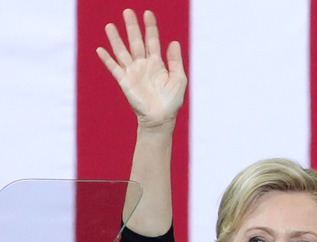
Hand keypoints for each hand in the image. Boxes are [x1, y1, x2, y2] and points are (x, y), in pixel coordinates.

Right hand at [96, 9, 186, 129]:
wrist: (161, 118)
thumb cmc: (171, 100)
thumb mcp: (179, 78)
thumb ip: (175, 61)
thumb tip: (173, 42)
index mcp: (157, 63)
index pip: (152, 40)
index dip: (151, 27)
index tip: (148, 13)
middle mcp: (143, 65)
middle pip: (136, 41)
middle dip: (132, 27)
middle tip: (128, 11)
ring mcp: (133, 72)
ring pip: (122, 51)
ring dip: (116, 39)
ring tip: (110, 25)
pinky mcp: (124, 82)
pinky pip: (114, 68)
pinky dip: (107, 59)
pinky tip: (100, 49)